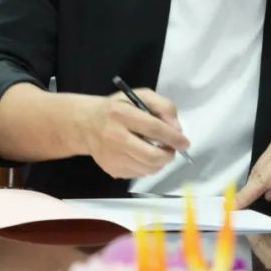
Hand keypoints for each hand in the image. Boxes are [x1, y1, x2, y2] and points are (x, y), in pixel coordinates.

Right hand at [75, 89, 189, 178]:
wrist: (86, 124)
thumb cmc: (117, 108)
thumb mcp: (139, 97)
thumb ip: (162, 106)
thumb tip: (177, 130)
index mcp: (121, 114)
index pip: (153, 128)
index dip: (173, 137)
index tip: (184, 143)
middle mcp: (114, 136)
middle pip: (152, 156)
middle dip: (168, 155)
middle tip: (171, 149)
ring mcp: (112, 156)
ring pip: (148, 168)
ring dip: (159, 162)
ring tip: (156, 151)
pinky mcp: (111, 169)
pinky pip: (139, 174)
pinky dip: (146, 166)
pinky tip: (140, 155)